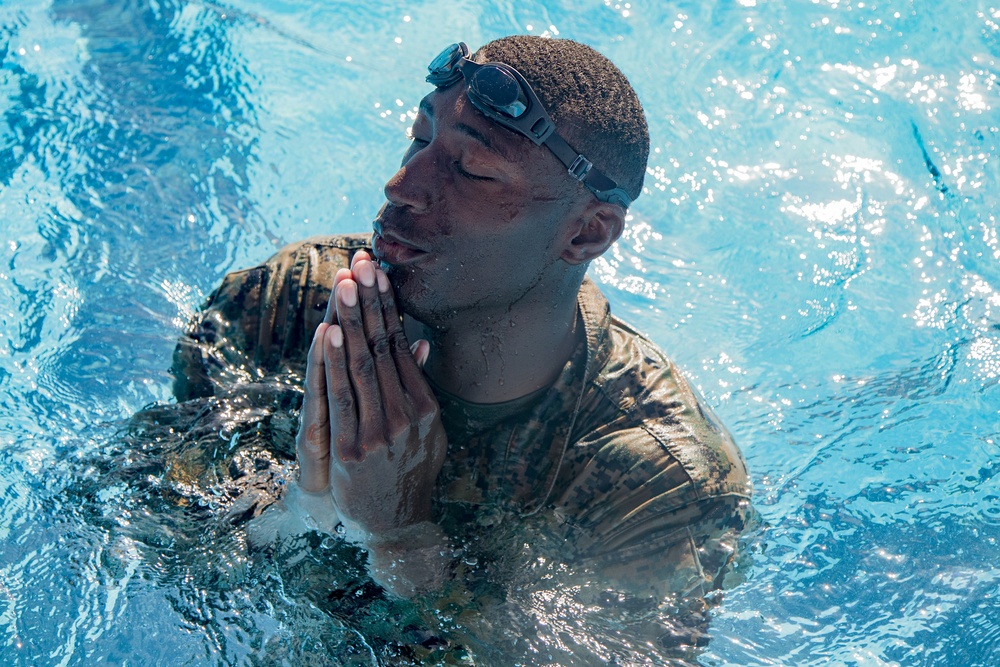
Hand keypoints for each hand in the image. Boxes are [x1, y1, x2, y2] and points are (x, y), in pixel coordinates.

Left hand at [295, 251, 445, 536]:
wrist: (397, 524)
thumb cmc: (409, 472)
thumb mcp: (427, 431)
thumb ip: (419, 386)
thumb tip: (417, 342)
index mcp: (425, 405)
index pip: (401, 344)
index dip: (386, 306)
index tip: (377, 271)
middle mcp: (407, 413)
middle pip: (383, 346)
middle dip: (369, 301)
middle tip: (361, 261)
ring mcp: (381, 430)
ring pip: (364, 363)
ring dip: (353, 320)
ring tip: (345, 283)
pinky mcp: (354, 447)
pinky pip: (342, 395)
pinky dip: (335, 361)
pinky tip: (330, 331)